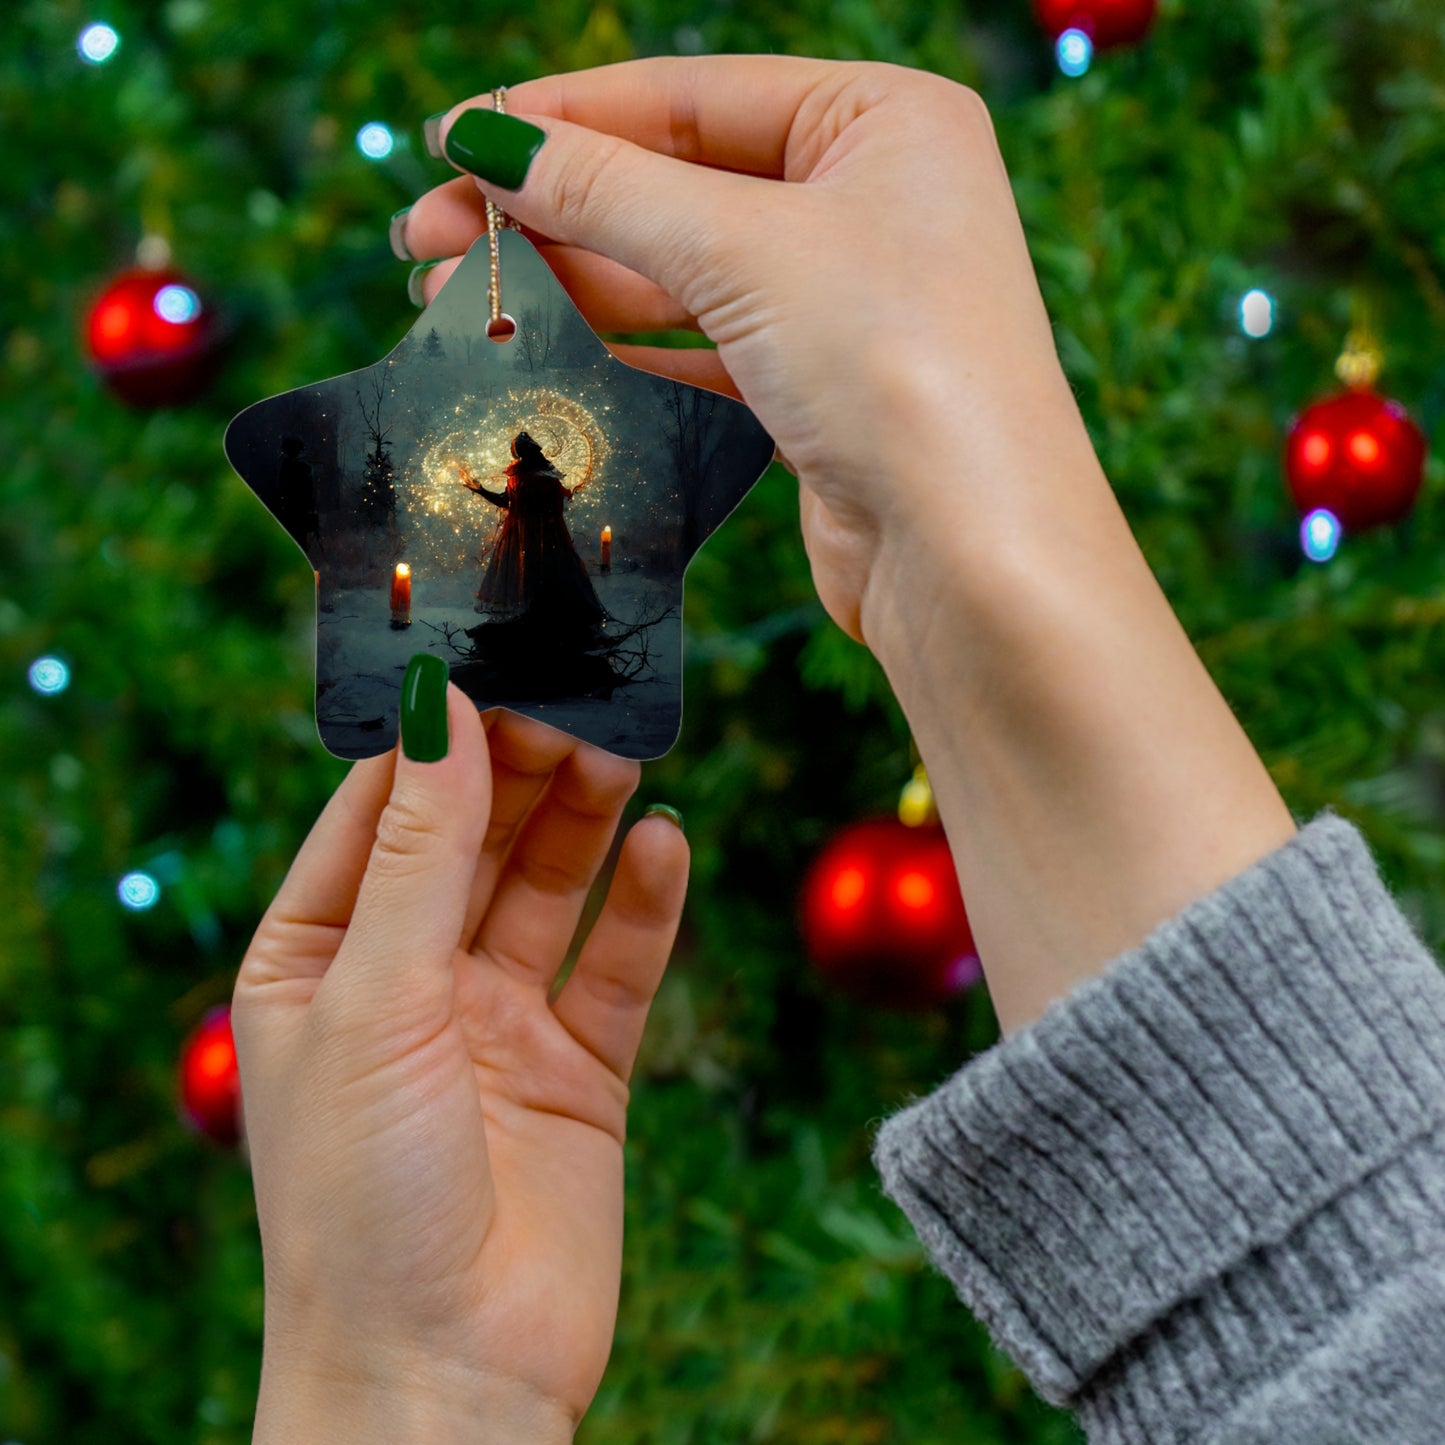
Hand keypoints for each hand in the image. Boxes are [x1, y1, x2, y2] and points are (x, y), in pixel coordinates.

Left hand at [232, 694, 687, 1440]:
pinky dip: (644, 904)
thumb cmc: (362, 1201)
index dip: (430, 741)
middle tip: (577, 702)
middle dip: (520, 771)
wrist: (446, 1378)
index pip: (375, 814)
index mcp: (318, 960)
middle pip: (472, 840)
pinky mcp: (579, 1069)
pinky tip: (667, 845)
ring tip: (624, 752)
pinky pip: (616, 964)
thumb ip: (416, 853)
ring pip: (549, 887)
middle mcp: (407, 982)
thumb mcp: (373, 1000)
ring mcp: (497, 1023)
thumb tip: (437, 711)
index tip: (487, 667)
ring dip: (585, 820)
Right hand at [399, 57, 1085, 642]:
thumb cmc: (897, 367)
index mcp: (883, 119)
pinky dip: (623, 344)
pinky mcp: (820, 387)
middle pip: (676, 182)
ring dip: (572, 279)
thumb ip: (609, 190)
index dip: (563, 117)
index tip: (453, 141)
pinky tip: (543, 345)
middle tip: (427, 236)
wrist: (972, 555)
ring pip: (681, 269)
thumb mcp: (744, 249)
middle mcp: (872, 198)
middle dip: (550, 207)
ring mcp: (847, 298)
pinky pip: (701, 344)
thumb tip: (488, 142)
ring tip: (459, 297)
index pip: (690, 95)